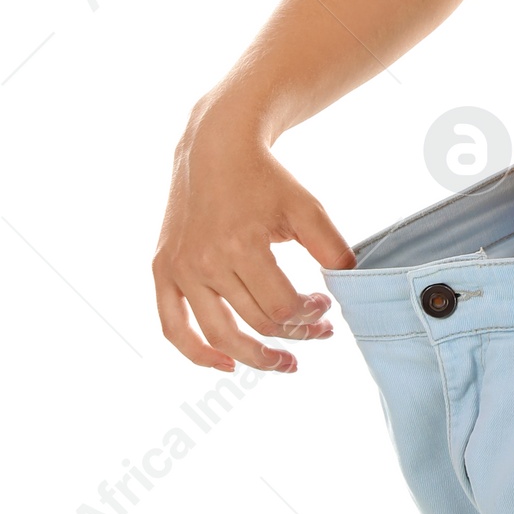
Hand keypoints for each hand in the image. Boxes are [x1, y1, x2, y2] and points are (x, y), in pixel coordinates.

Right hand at [152, 106, 354, 372]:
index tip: (326, 305)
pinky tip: (226, 364)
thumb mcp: (307, 208)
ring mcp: (180, 269)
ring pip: (219, 335)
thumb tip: (351, 288)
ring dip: (255, 357)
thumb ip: (332, 248)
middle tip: (320, 331)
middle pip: (256, 323)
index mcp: (241, 246)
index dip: (311, 315)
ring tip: (286, 362)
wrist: (215, 149)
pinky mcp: (162, 270)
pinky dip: (196, 354)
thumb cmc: (265, 180)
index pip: (282, 307)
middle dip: (296, 332)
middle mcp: (205, 262)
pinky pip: (173, 327)